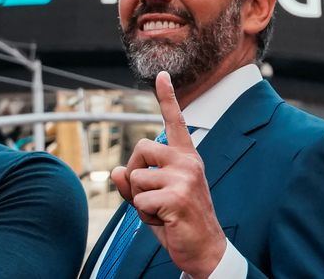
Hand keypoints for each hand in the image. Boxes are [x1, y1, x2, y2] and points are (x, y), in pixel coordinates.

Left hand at [111, 71, 225, 277]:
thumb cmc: (178, 221)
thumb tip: (119, 170)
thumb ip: (135, 183)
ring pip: (136, 177)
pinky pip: (139, 200)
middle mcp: (188, 161)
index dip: (167, 97)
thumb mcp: (153, 198)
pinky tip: (165, 220)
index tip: (161, 75)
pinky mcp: (177, 196)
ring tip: (162, 212)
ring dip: (140, 201)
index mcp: (186, 157)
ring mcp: (184, 177)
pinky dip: (145, 215)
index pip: (175, 122)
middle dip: (136, 174)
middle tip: (154, 196)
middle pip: (140, 149)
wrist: (204, 248)